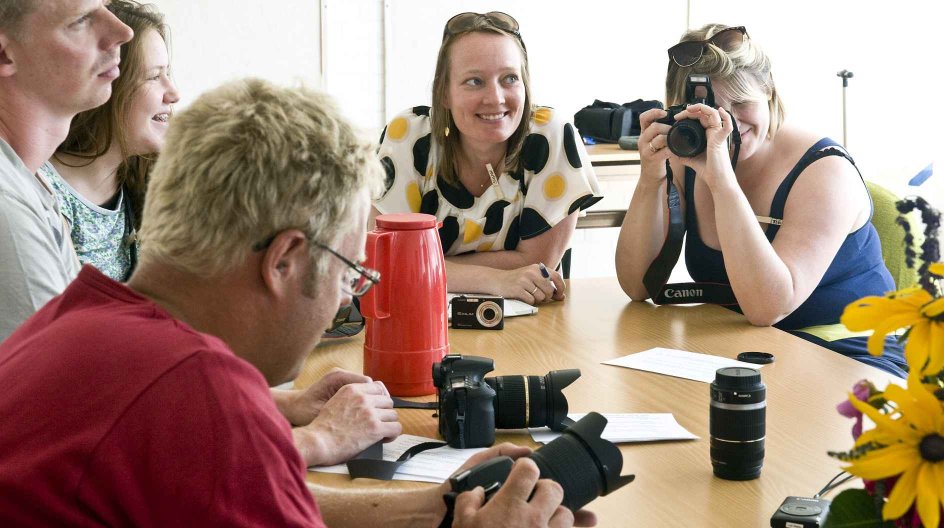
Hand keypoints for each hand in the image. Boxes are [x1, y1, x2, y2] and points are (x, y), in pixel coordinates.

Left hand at [279, 368, 376, 425]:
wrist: (293, 407)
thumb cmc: (305, 412)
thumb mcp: (325, 413)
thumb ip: (345, 412)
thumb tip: (369, 417)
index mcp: (338, 378)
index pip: (368, 384)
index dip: (378, 399)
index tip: (382, 413)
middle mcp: (341, 374)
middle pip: (371, 384)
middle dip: (378, 399)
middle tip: (383, 415)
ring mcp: (341, 378)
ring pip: (367, 387)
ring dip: (373, 400)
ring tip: (377, 415)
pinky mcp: (341, 384)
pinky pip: (360, 389)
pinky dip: (365, 400)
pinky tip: (366, 412)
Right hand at [295, 381, 401, 466]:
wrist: (317, 442)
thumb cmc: (322, 428)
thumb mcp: (334, 402)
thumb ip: (351, 399)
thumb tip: (366, 405)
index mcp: (351, 389)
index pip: (378, 387)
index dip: (380, 399)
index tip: (378, 408)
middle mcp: (362, 398)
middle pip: (387, 401)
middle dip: (384, 412)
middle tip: (378, 422)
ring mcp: (370, 413)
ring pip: (393, 415)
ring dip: (388, 424)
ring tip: (381, 432)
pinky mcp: (375, 428)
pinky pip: (396, 428)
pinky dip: (392, 434)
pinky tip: (385, 438)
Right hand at [437, 443, 596, 527]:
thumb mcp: (462, 523)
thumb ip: (468, 501)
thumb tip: (478, 492)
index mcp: (510, 506)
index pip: (528, 470)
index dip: (525, 467)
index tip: (522, 472)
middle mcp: (533, 519)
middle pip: (553, 489)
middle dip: (545, 489)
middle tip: (534, 496)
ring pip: (566, 515)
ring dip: (557, 514)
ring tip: (544, 519)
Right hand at [495, 265, 564, 304]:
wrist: (497, 280)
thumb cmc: (517, 280)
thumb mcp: (531, 277)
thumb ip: (546, 284)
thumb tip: (561, 296)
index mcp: (537, 268)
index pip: (556, 276)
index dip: (561, 287)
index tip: (560, 295)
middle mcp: (532, 272)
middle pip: (549, 290)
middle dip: (547, 297)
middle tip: (542, 298)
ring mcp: (524, 280)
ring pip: (541, 297)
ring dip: (538, 300)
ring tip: (530, 296)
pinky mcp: (518, 289)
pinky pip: (531, 300)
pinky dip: (529, 302)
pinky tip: (523, 297)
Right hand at [638, 108, 672, 182]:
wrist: (651, 177)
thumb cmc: (656, 157)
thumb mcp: (655, 142)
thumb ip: (661, 132)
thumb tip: (675, 120)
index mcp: (644, 134)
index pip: (643, 118)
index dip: (654, 112)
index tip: (664, 112)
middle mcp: (642, 140)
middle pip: (654, 127)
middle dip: (667, 128)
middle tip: (675, 132)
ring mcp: (646, 150)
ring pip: (659, 138)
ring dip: (671, 138)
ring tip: (677, 141)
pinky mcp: (652, 159)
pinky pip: (665, 151)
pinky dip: (673, 150)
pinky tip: (677, 151)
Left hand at [667, 104, 735, 188]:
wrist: (716, 180)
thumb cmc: (708, 170)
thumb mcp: (691, 159)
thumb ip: (682, 154)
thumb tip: (671, 152)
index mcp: (707, 135)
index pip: (700, 118)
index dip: (689, 115)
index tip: (676, 119)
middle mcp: (714, 132)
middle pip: (704, 114)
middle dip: (691, 110)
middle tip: (678, 115)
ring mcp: (719, 135)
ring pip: (714, 114)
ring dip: (701, 109)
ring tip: (689, 109)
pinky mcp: (721, 140)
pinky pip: (728, 126)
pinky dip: (726, 117)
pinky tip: (720, 111)